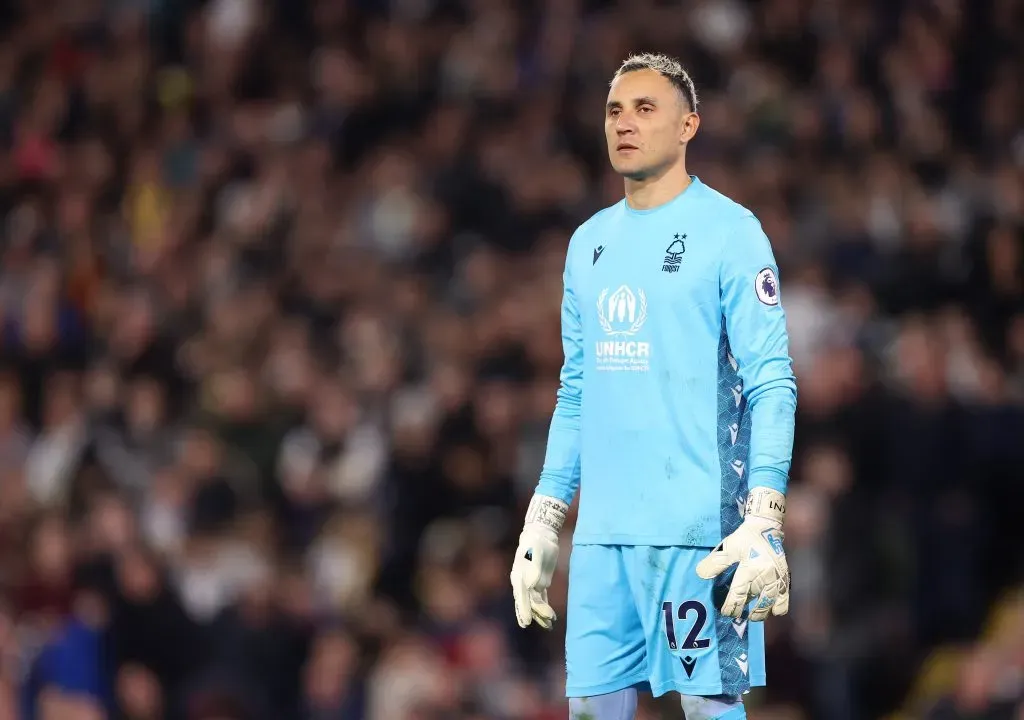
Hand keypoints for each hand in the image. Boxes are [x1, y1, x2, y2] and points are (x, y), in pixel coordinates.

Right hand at [510, 494, 567, 628]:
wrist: (540, 534)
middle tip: (545, 624)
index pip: (521, 597)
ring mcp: (531, 583)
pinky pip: (542, 598)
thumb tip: (533, 585)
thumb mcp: (536, 553)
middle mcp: (523, 582)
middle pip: (528, 602)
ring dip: (541, 614)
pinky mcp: (540, 582)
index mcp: (519, 576)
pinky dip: (545, 608)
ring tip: (550, 625)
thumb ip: (535, 569)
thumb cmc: (536, 542)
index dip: (524, 610)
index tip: (527, 622)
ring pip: (535, 603)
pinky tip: (550, 617)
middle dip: (535, 615)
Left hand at [696, 486, 789, 620]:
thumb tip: (700, 574)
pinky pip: (784, 599)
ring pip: (771, 603)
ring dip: (761, 612)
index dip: (732, 606)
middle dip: (747, 612)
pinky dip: (778, 608)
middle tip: (738, 616)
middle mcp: (765, 576)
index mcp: (750, 568)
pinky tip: (770, 609)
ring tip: (753, 616)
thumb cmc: (745, 538)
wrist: (766, 527)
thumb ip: (715, 562)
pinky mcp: (785, 578)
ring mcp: (777, 578)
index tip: (726, 613)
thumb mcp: (728, 547)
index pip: (739, 593)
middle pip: (756, 601)